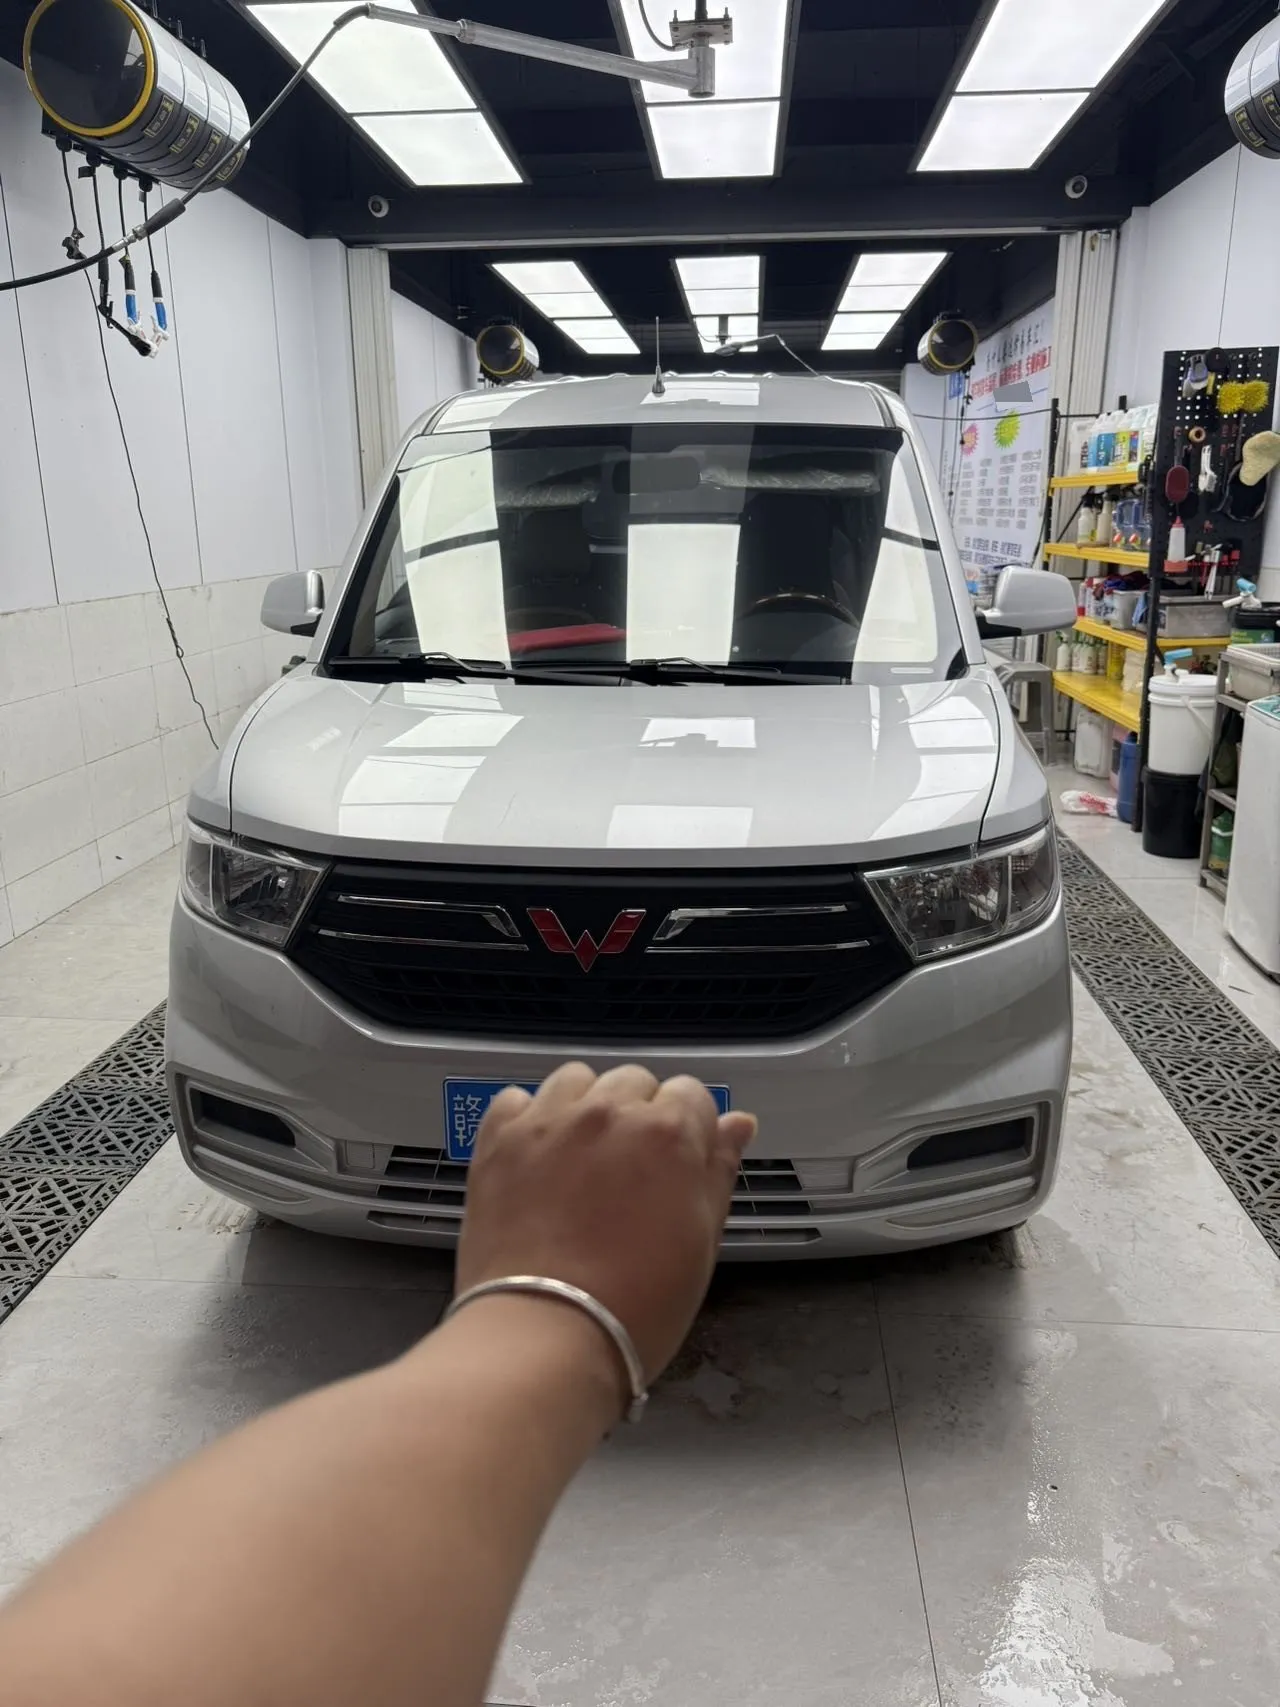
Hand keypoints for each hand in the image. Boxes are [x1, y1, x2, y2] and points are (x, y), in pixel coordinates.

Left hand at [455, 1064, 757, 1384]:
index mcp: (669, 1133)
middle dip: (638, 1114)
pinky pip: (516, 1099)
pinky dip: (528, 1120)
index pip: (692, 1094)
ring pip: (576, 1079)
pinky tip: (536, 1159)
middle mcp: (608, 1111)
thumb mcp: (701, 1242)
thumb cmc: (637, 1304)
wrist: (545, 1335)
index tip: (677, 1165)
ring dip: (585, 1106)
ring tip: (581, 1157)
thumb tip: (739, 1123)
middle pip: (634, 1081)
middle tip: (630, 1172)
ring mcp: (548, 1121)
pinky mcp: (499, 1139)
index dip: (690, 1130)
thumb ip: (718, 1171)